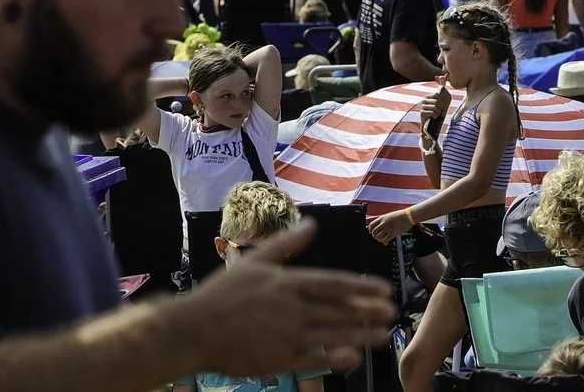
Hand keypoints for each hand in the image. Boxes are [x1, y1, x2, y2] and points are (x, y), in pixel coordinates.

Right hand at [182, 221, 395, 374]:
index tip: (384, 289)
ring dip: (359, 334)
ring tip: (381, 335)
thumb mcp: (254, 261)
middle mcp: (290, 308)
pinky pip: (311, 359)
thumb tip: (312, 224)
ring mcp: (284, 336)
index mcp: (287, 283)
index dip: (361, 287)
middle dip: (367, 311)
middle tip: (392, 312)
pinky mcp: (276, 359)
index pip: (333, 284)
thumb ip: (286, 244)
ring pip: (330, 334)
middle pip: (337, 309)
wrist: (191, 330)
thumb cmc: (221, 294)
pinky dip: (332, 358)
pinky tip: (351, 357)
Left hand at [367, 209, 415, 242]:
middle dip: (374, 236)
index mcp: (382, 218)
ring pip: (378, 237)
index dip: (370, 229)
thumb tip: (380, 226)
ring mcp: (388, 228)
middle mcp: (384, 223)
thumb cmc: (401, 215)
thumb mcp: (390, 215)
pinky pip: (385, 240)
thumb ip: (384, 220)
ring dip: (379, 240)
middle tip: (377, 237)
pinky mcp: (393, 233)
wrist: (409, 216)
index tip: (371, 231)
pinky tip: (386, 242)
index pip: (371, 225)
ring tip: (382, 239)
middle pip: (374, 232)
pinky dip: (384, 242)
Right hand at [423, 84, 452, 125]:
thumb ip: (443, 86)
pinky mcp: (422, 113)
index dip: (442, 100)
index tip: (441, 104)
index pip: (438, 94)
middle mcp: (424, 100)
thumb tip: (446, 74)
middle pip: (437, 101)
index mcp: (428, 96)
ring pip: (435, 107)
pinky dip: (436, 116)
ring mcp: (422, 106)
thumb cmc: (438, 111)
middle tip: (438, 111)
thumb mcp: (443, 98)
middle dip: (440, 107)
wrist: (433, 124)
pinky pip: (433, 112)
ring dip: (438, 112)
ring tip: (436, 114)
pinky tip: (433, 117)